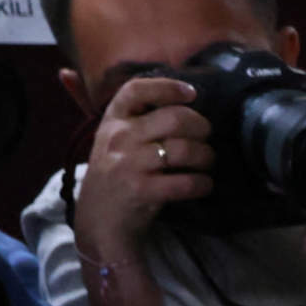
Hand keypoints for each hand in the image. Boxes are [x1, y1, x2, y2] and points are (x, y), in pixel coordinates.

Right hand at [71, 75, 214, 261]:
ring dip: (206, 156)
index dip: (168, 87)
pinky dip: (203, 183)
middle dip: (201, 127)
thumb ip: (131, 115)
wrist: (99, 220)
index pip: (137, 90)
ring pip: (184, 149)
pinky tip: (202, 185)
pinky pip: (186, 182)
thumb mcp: (112, 138)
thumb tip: (129, 85)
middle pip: (175, 118)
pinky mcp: (142, 191)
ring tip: (205, 162)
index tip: (192, 94)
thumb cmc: (115, 173)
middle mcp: (119, 138)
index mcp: (113, 120)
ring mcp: (129, 165)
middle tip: (205, 138)